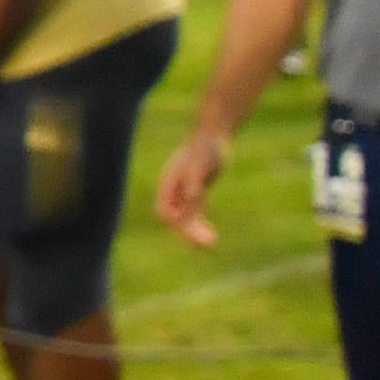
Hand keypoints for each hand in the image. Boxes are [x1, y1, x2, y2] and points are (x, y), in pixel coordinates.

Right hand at [156, 124, 230, 246]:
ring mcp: (184, 191)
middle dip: (187, 233)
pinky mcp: (196, 190)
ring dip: (195, 232)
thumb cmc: (206, 149)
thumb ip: (194, 186)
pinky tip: (210, 232)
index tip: (193, 232)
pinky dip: (199, 223)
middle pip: (175, 218)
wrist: (214, 134)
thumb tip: (190, 202)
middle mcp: (173, 190)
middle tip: (207, 245)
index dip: (176, 223)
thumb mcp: (200, 168)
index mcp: (169, 185)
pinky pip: (194, 212)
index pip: (165, 211)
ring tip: (211, 244)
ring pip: (185, 217)